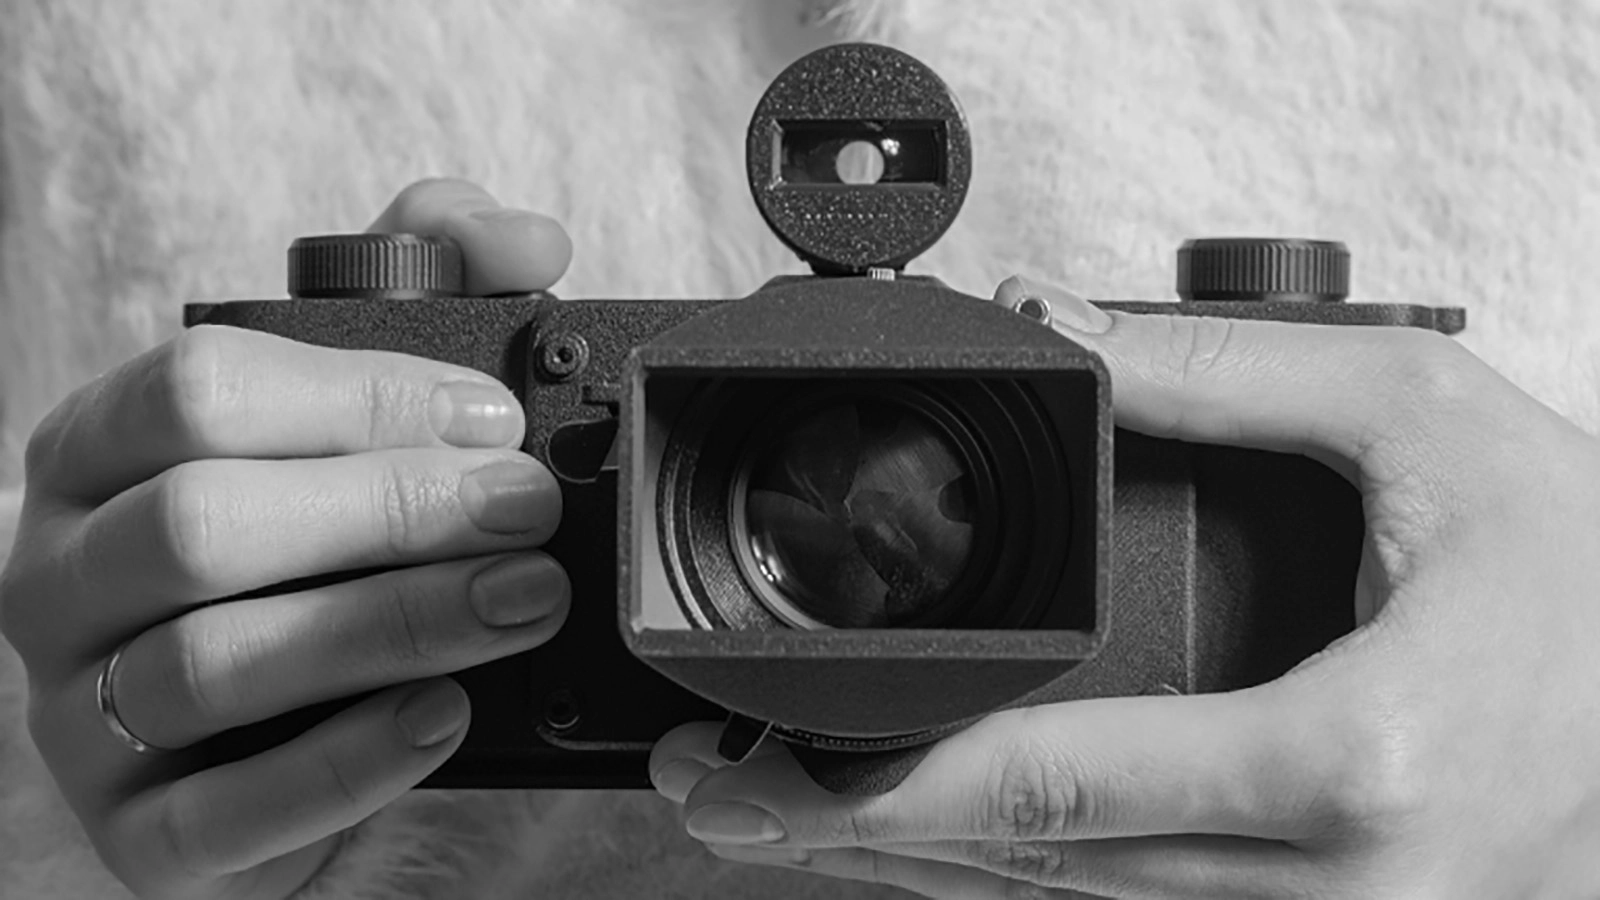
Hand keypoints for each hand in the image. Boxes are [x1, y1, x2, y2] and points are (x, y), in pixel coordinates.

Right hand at [0, 179, 573, 899]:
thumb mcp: (355, 397)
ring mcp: (82, 713)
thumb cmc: (310, 539)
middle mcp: (63, 575)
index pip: (194, 393)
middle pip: (200, 526)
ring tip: (525, 602)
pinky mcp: (138, 833)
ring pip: (210, 665)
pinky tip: (443, 716)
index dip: (360, 398)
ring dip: (390, 624)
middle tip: (527, 512)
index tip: (492, 419)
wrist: (268, 721)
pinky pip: (218, 815)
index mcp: (98, 450)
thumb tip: (520, 236)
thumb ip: (427, 286)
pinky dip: (341, 766)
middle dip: (389, 512)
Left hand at [649, 277, 1599, 898]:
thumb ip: (1234, 374)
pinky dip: (1031, 886)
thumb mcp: (1427, 425)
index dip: (894, 783)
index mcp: (1348, 768)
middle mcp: (1336, 894)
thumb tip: (1070, 341)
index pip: (1060, 786)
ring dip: (930, 874)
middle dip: (866, 841)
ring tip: (796, 823)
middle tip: (724, 798)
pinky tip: (950, 849)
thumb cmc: (1594, 575)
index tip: (772, 768)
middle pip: (1042, 879)